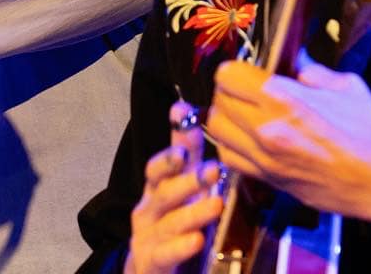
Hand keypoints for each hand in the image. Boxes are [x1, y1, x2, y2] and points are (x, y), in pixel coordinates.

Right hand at [125, 100, 222, 273]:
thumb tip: (222, 126)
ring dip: (192, 211)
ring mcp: (148, 233)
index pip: (168, 156)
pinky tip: (196, 240)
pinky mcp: (151, 260)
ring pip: (170, 220)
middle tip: (210, 168)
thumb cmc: (174, 227)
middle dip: (185, 176)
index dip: (175, 135)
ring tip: (216, 205)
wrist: (149, 270)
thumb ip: (196, 166)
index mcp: (160, 186)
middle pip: (164, 186)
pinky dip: (180, 246)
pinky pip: (165, 253)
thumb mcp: (187, 195)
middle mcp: (151, 205)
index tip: (184, 112)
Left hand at [204, 53, 370, 241]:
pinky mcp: (270, 181)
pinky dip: (232, 147)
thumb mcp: (345, 86)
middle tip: (244, 92)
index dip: (234, 69)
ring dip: (226, 119)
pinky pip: (230, 160)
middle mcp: (266, 129)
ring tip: (243, 115)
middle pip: (218, 103)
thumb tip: (294, 59)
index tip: (246, 71)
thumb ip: (311, 71)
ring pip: (217, 133)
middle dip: (228, 93)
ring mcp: (265, 159)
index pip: (227, 75)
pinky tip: (249, 141)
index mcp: (282, 99)